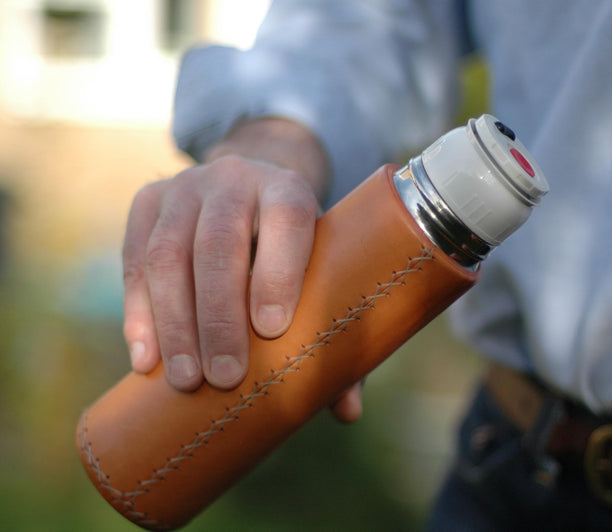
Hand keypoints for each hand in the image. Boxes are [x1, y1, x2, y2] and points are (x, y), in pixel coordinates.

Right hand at [121, 118, 362, 421]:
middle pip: (218, 245)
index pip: (287, 221)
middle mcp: (235, 179)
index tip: (272, 330)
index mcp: (289, 190)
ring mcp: (184, 187)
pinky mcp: (146, 202)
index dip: (278, 273)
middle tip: (225, 378)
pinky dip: (138, 315)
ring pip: (168, 254)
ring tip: (186, 380)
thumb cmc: (294, 248)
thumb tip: (347, 412)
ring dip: (174, 323)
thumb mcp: (320, 269)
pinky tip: (146, 360)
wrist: (247, 188)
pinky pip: (134, 262)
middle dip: (219, 316)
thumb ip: (337, 330)